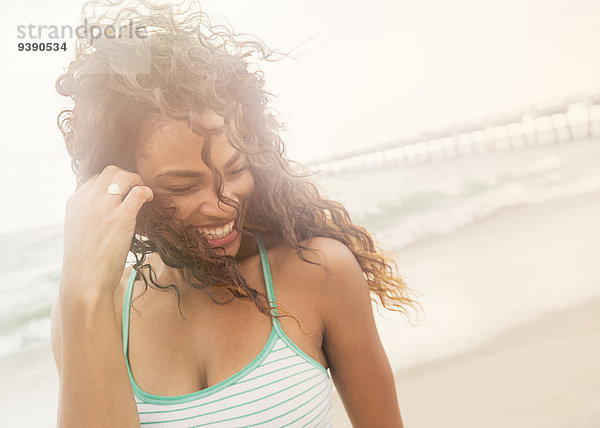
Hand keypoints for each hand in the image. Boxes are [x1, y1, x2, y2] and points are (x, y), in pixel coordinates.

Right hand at [60, 165, 152, 298]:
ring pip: (124, 176)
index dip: (111, 182)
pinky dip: (147, 192)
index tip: (121, 192)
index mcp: (75, 203)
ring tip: (143, 194)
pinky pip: (138, 192)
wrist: (84, 282)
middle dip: (125, 176)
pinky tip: (149, 201)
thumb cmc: (85, 262)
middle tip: (135, 189)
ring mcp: (104, 207)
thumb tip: (105, 213)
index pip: (94, 178)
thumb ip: (88, 216)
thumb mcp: (79, 232)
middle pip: (110, 170)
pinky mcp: (120, 218)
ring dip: (137, 181)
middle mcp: (87, 200)